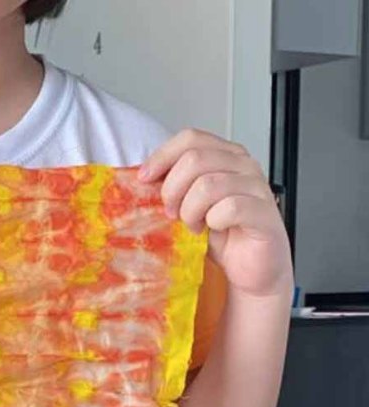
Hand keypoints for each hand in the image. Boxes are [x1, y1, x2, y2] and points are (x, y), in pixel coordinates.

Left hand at [139, 129, 292, 299]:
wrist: (252, 268)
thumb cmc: (224, 237)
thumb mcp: (191, 207)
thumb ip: (176, 188)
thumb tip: (143, 179)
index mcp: (225, 156)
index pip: (191, 138)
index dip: (162, 157)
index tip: (144, 179)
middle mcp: (243, 165)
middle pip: (195, 159)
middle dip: (173, 190)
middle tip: (172, 213)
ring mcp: (256, 186)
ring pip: (208, 185)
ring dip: (191, 211)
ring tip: (194, 226)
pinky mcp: (264, 211)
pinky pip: (228, 208)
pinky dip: (212, 222)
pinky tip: (213, 230)